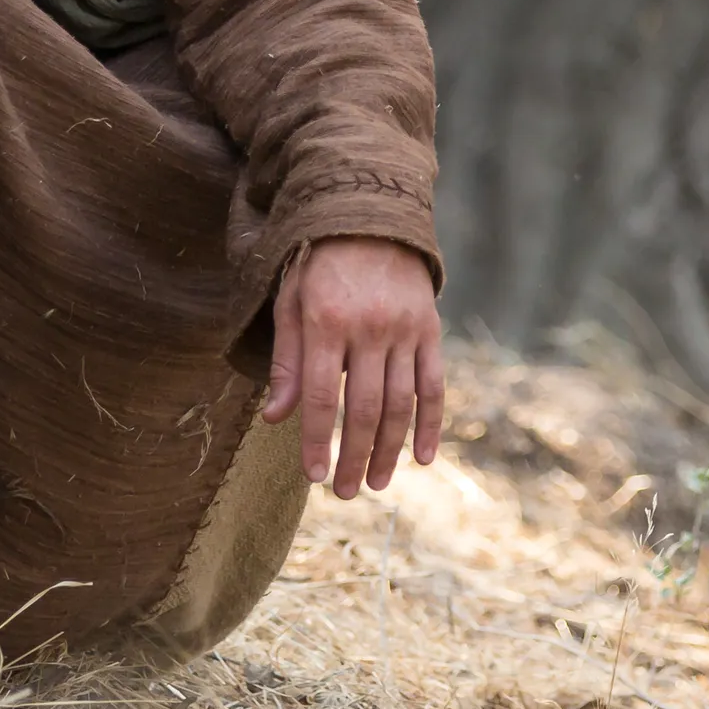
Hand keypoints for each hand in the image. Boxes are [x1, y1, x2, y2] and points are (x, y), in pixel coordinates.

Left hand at [266, 235, 445, 500]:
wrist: (372, 217)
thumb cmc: (320, 265)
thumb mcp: (290, 302)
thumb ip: (287, 362)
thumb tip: (275, 419)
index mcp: (326, 322)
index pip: (321, 397)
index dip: (317, 440)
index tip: (313, 475)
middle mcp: (369, 328)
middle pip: (363, 408)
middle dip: (355, 456)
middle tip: (345, 491)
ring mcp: (404, 329)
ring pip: (400, 403)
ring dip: (390, 449)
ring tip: (378, 483)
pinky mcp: (430, 329)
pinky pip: (434, 384)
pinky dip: (431, 424)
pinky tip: (423, 457)